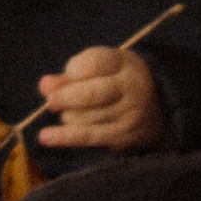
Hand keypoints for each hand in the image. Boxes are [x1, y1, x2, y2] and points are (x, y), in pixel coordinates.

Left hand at [37, 46, 167, 152]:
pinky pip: (89, 137)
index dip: (73, 70)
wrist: (155, 109)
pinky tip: (45, 137)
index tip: (67, 74)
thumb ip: (71, 75)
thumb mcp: (100, 70)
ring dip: (68, 115)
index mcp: (124, 63)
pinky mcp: (123, 136)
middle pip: (89, 94)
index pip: (94, 63)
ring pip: (86, 117)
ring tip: (67, 112)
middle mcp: (131, 88)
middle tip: (51, 101)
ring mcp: (129, 114)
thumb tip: (44, 85)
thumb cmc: (116, 83)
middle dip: (64, 98)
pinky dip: (64, 137)